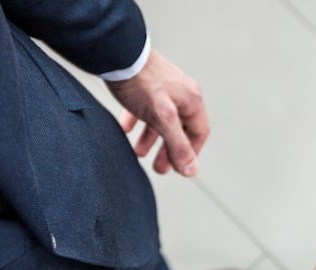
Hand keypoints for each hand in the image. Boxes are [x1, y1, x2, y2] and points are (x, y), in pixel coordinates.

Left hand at [107, 50, 208, 176]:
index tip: (177, 168)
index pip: (198, 133)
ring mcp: (164, 88)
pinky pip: (145, 108)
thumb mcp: (163, 118)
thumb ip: (177, 145)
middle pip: (180, 129)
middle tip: (159, 169)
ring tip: (138, 153)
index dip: (190, 153)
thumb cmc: (141, 83)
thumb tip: (191, 170)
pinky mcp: (145, 83)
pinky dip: (137, 121)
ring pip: (161, 120)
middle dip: (169, 151)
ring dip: (151, 139)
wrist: (116, 53)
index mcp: (191, 100)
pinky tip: (125, 129)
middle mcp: (181, 93)